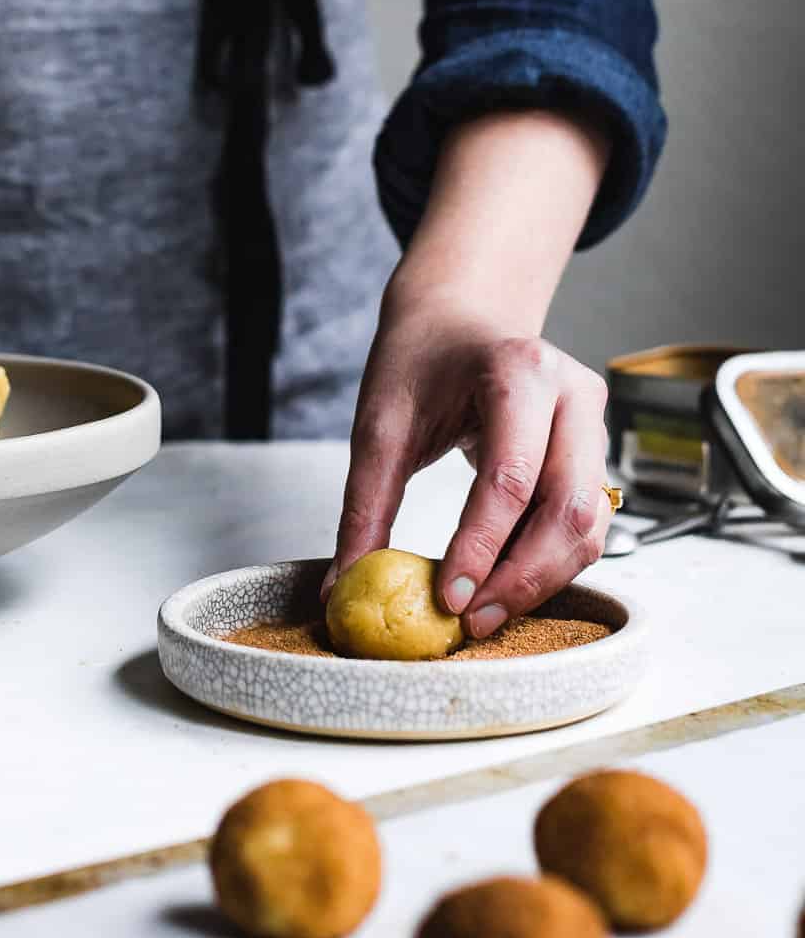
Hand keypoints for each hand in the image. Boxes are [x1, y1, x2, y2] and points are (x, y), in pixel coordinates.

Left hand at [326, 281, 612, 640]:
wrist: (460, 315)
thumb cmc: (421, 358)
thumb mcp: (380, 421)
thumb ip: (364, 504)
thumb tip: (342, 585)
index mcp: (521, 371)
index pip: (511, 478)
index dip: (482, 547)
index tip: (448, 598)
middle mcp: (574, 395)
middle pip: (568, 510)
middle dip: (521, 578)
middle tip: (472, 621)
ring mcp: (594, 423)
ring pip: (589, 525)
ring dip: (542, 579)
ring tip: (485, 613)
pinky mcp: (595, 452)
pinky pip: (588, 523)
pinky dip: (553, 563)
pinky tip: (507, 584)